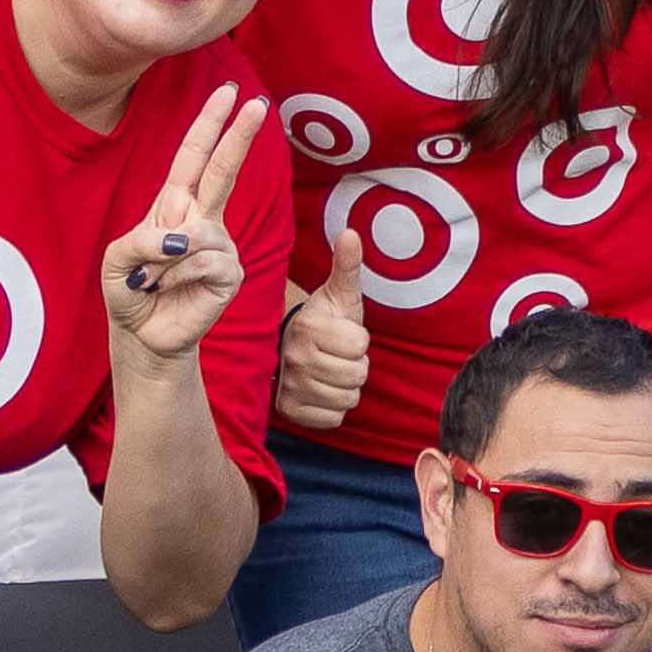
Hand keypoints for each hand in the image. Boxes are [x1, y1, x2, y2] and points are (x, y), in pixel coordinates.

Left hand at [104, 85, 264, 368]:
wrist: (143, 334)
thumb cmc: (129, 290)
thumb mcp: (115, 261)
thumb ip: (141, 242)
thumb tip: (185, 239)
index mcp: (174, 205)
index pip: (194, 158)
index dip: (210, 125)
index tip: (229, 94)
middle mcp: (202, 219)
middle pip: (223, 170)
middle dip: (238, 136)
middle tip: (256, 103)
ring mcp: (220, 245)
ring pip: (198, 234)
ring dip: (163, 261)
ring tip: (152, 281)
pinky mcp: (230, 273)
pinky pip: (205, 263)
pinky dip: (178, 277)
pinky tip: (171, 290)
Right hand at [273, 251, 372, 438]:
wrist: (290, 349)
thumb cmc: (324, 321)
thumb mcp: (338, 294)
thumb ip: (347, 266)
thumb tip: (351, 233)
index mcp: (308, 327)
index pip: (360, 346)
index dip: (359, 340)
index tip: (342, 333)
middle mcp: (295, 358)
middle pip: (358, 375)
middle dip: (356, 365)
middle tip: (337, 354)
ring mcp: (291, 386)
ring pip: (348, 398)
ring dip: (346, 386)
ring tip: (330, 370)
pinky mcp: (291, 411)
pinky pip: (334, 419)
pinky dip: (333, 408)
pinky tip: (322, 390)